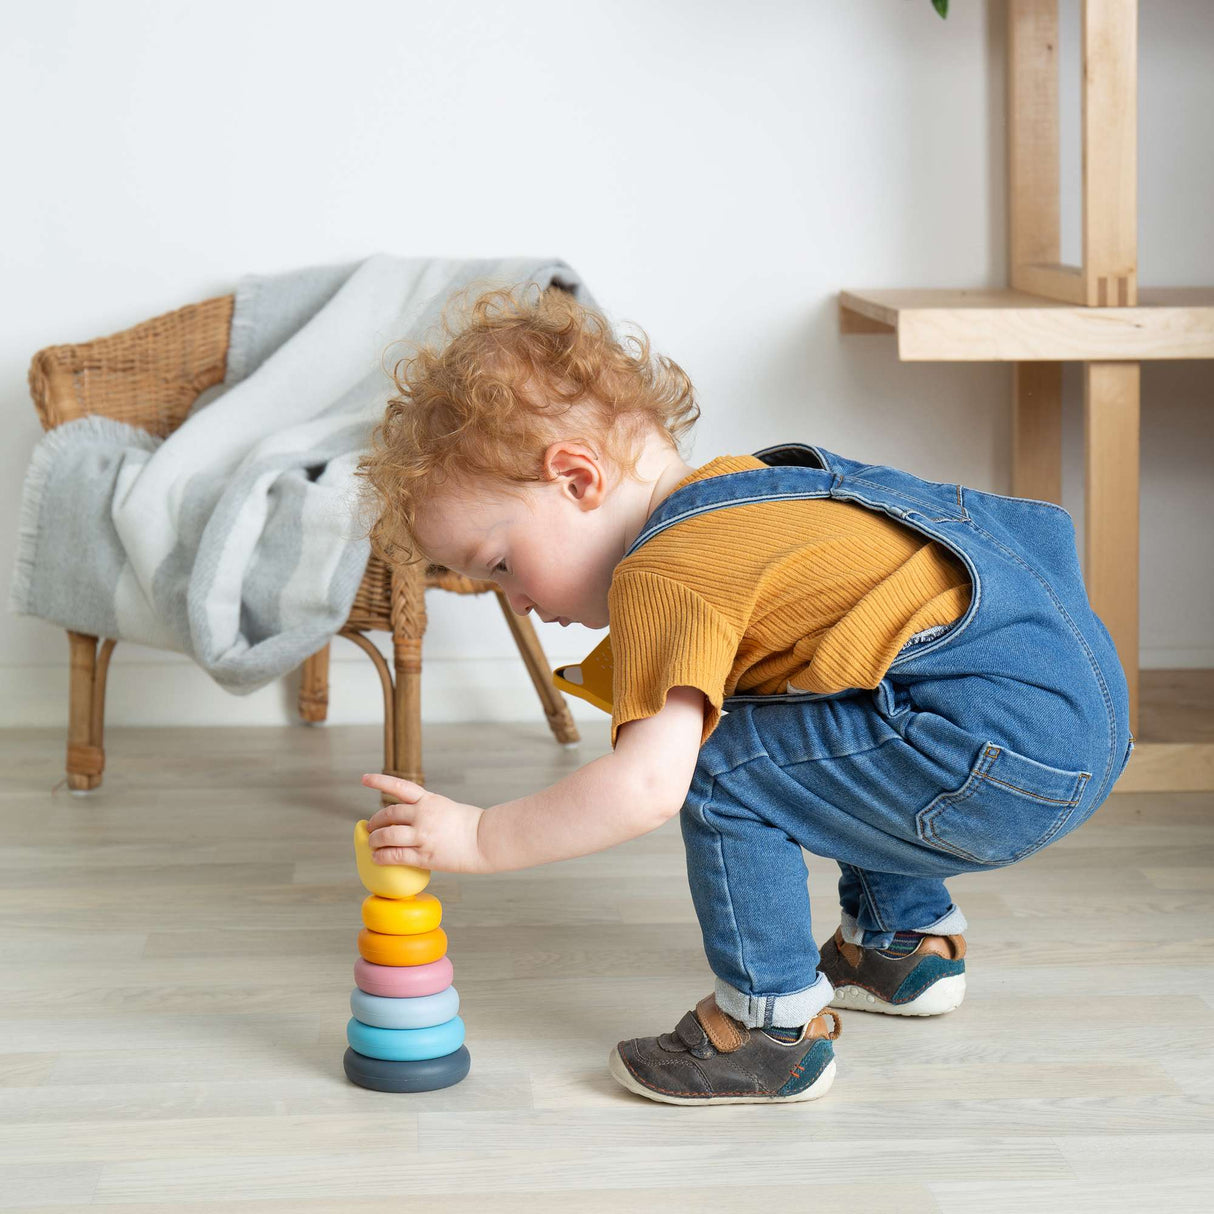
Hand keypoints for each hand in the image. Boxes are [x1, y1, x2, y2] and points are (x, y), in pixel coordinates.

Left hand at [360, 773, 490, 873]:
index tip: (364, 779)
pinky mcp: (424, 855)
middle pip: (388, 815)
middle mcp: (423, 814)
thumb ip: (428, 811)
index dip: (379, 781)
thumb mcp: (447, 808)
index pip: (399, 786)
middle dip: (375, 822)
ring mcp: (422, 835)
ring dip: (375, 841)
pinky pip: (394, 856)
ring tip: (373, 845)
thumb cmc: (471, 826)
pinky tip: (377, 859)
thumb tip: (410, 823)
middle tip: (371, 828)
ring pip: (387, 836)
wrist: (486, 840)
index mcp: (429, 800)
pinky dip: (382, 857)